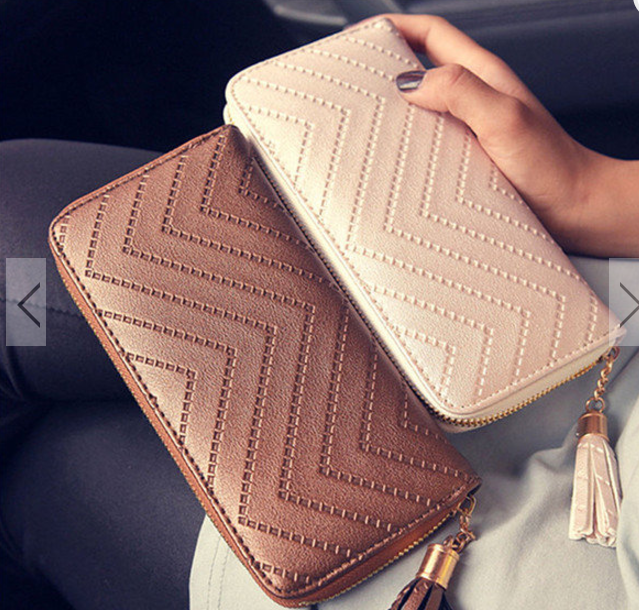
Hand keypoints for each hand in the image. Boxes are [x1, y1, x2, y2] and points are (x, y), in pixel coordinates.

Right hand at [383, 14, 638, 257]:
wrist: (576, 210)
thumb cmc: (552, 167)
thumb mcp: (505, 118)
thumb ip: (461, 91)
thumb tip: (410, 83)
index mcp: (482, 77)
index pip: (431, 34)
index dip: (395, 28)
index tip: (363, 37)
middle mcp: (473, 100)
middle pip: (421, 69)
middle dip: (385, 69)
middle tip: (355, 84)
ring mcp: (469, 131)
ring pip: (422, 110)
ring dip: (394, 114)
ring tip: (367, 127)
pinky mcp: (467, 162)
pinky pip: (429, 146)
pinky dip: (407, 149)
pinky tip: (396, 165)